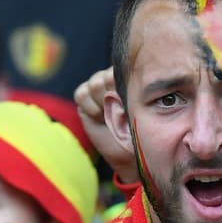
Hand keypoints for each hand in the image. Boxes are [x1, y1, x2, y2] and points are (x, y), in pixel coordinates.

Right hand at [74, 67, 137, 183]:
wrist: (126, 151)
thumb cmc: (139, 129)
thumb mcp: (139, 108)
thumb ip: (130, 89)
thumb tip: (117, 79)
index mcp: (132, 76)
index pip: (123, 71)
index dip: (125, 90)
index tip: (131, 106)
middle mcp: (114, 77)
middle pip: (107, 76)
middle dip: (114, 98)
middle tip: (121, 113)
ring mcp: (98, 85)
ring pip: (95, 84)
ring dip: (104, 104)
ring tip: (111, 116)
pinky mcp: (84, 96)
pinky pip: (82, 94)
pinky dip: (91, 108)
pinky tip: (99, 117)